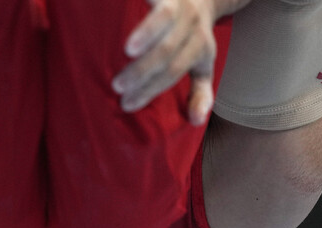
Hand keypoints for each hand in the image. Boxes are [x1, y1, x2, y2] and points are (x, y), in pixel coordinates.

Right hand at [112, 0, 251, 125]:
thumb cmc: (196, 38)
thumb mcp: (203, 65)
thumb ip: (200, 93)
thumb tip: (196, 121)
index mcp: (200, 47)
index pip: (174, 71)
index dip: (151, 89)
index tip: (127, 104)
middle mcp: (192, 24)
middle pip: (167, 50)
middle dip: (143, 71)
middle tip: (118, 86)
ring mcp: (179, 3)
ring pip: (164, 20)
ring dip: (145, 36)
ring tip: (125, 52)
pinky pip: (155, 2)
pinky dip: (141, 12)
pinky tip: (120, 19)